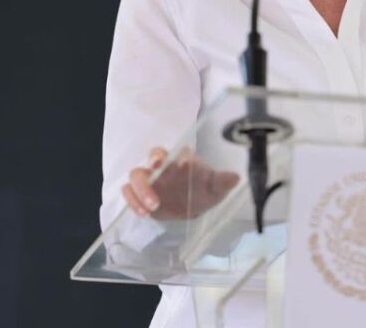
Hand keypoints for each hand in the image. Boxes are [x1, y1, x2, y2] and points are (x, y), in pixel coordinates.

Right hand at [122, 147, 240, 220]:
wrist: (195, 204)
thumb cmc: (205, 190)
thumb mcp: (216, 187)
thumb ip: (223, 181)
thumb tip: (235, 178)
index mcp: (180, 160)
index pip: (172, 151)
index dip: (169, 155)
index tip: (174, 164)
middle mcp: (163, 166)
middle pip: (149, 160)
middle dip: (150, 175)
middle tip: (156, 197)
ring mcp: (150, 180)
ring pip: (135, 177)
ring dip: (139, 191)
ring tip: (151, 208)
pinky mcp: (141, 194)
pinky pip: (130, 193)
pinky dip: (133, 202)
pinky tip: (144, 214)